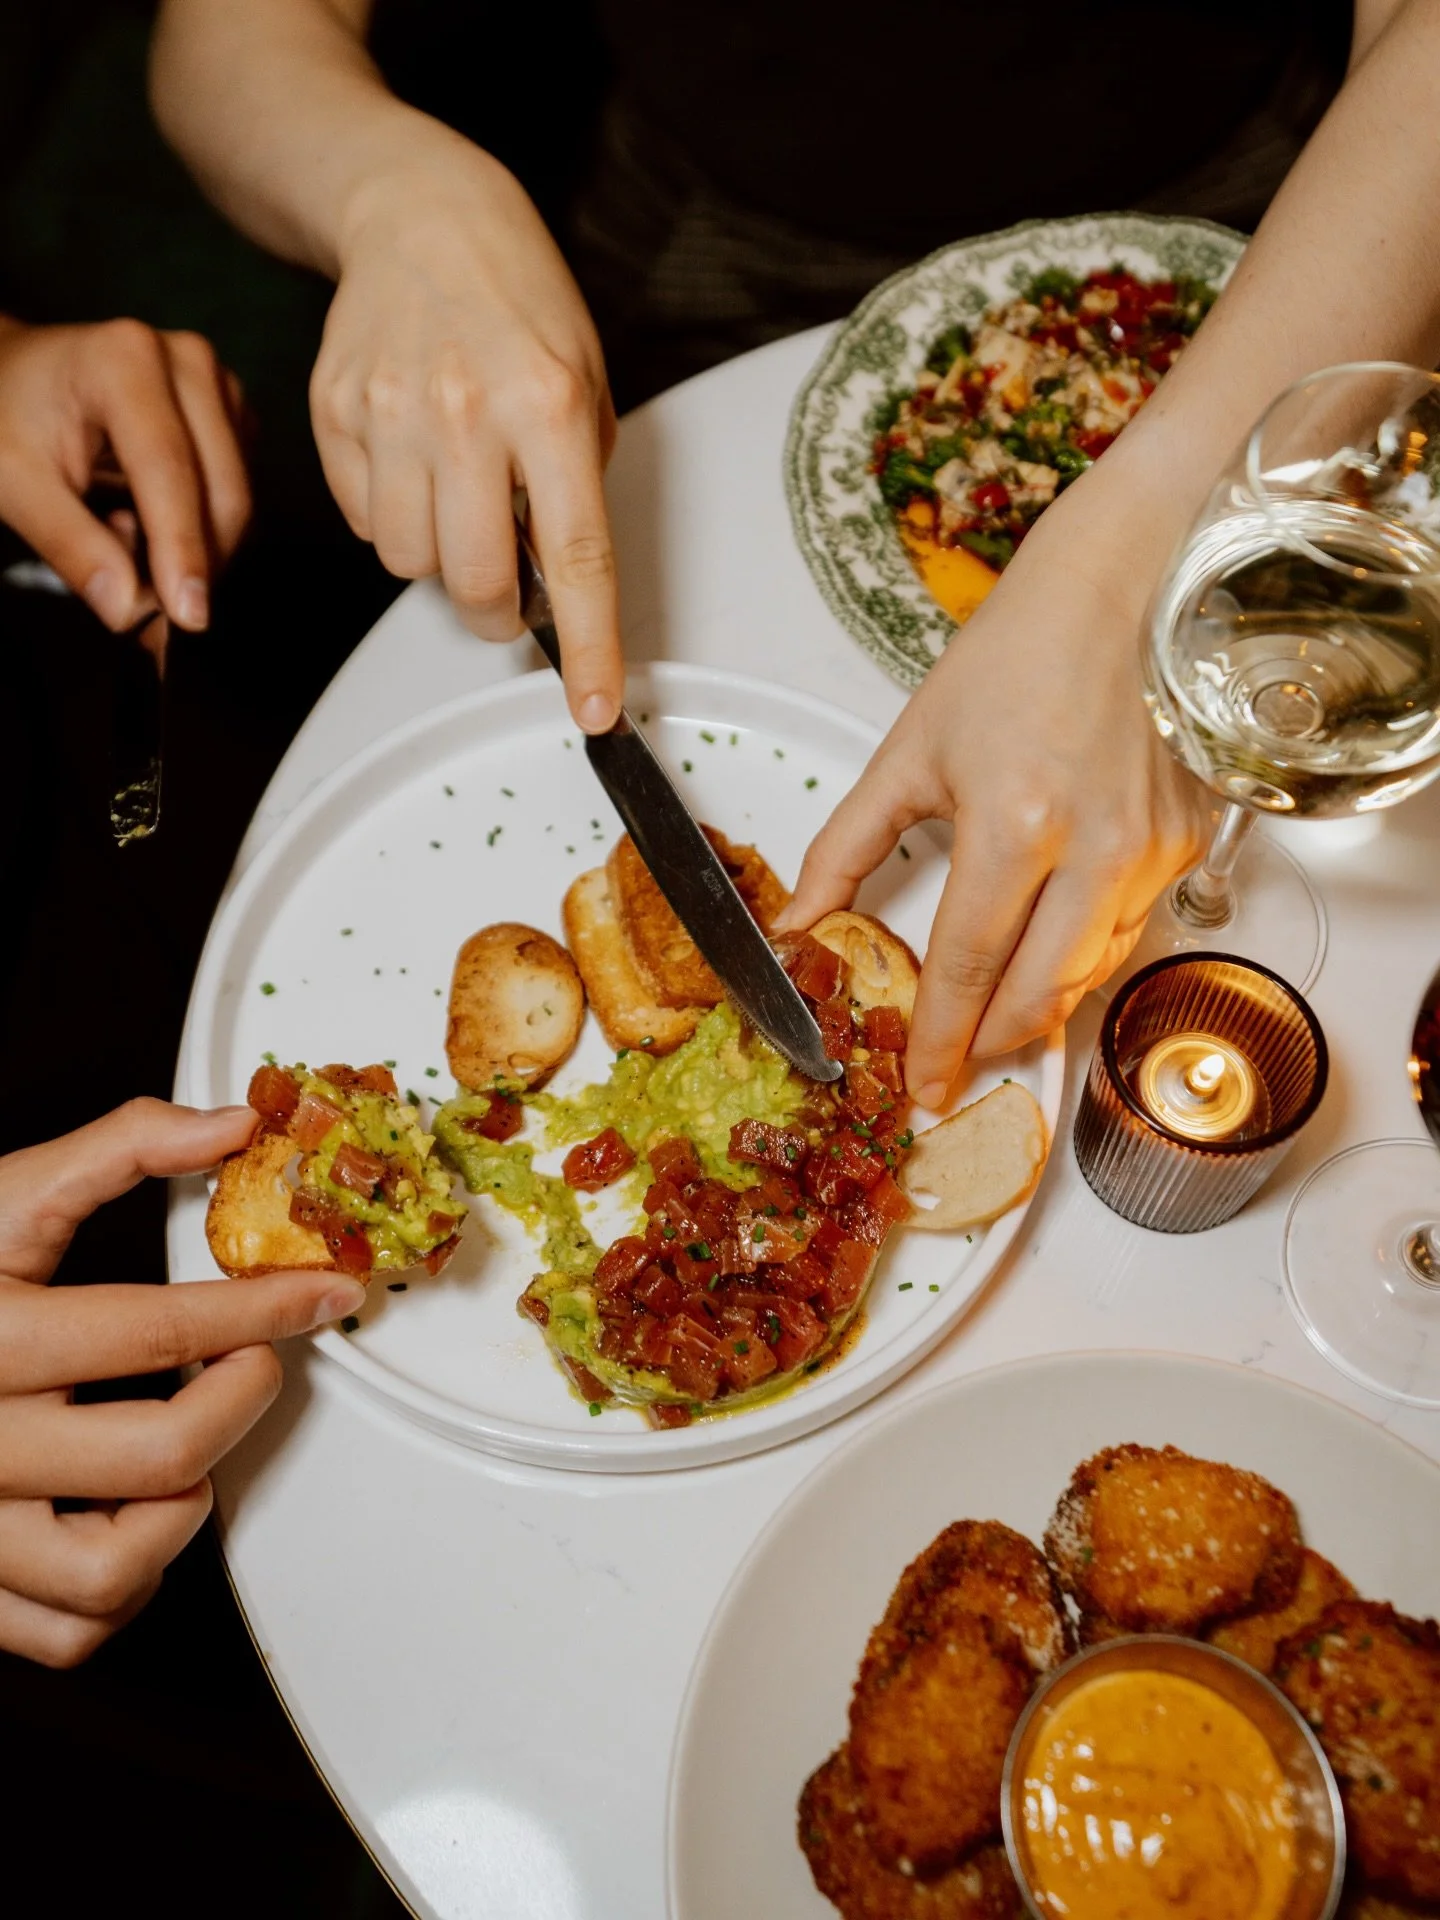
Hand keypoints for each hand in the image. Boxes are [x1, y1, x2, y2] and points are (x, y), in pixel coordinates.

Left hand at [0, 317, 249, 634]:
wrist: (16, 375)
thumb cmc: (7, 416)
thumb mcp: (15, 484)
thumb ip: (72, 546)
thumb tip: (129, 609)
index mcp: (123, 360)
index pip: (169, 470)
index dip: (183, 550)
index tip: (188, 615)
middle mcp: (185, 361)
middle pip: (222, 490)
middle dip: (195, 562)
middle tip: (146, 605)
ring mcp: (217, 384)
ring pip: (237, 500)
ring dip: (198, 548)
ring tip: (126, 534)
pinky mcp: (231, 411)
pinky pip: (237, 493)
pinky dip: (205, 527)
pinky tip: (153, 515)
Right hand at [0, 1099, 363, 1667]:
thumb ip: (116, 1149)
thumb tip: (231, 1127)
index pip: (160, 1330)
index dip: (268, 1306)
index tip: (323, 1292)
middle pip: (160, 1453)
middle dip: (241, 1399)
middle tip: (253, 1362)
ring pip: (111, 1571)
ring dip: (182, 1504)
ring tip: (184, 1443)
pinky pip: (67, 1630)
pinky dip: (126, 1586)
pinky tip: (135, 1515)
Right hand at [313, 139, 621, 729]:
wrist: (419, 215)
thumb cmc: (518, 305)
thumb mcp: (584, 383)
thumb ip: (573, 487)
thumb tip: (552, 586)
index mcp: (549, 408)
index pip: (575, 558)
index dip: (587, 647)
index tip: (593, 709)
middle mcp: (465, 414)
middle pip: (477, 583)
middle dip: (500, 612)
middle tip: (510, 590)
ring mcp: (389, 415)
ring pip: (410, 566)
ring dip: (440, 560)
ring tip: (456, 497)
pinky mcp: (332, 415)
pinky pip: (365, 526)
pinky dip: (393, 520)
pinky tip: (413, 464)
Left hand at [783, 494, 1210, 1106]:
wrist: (1126, 589)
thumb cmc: (1018, 655)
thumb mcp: (912, 750)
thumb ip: (847, 847)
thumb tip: (799, 921)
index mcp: (1017, 821)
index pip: (969, 964)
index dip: (941, 1037)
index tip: (924, 1084)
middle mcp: (1097, 848)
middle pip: (1038, 993)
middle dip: (990, 1043)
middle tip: (955, 1060)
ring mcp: (1151, 851)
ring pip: (1089, 974)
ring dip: (1036, 1007)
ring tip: (993, 1015)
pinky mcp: (1187, 845)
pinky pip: (1128, 934)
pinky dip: (1082, 960)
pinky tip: (1048, 957)